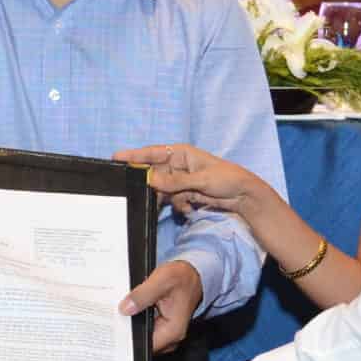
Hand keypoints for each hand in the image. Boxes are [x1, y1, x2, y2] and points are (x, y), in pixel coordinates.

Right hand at [116, 144, 264, 220]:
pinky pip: (172, 201)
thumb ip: (175, 181)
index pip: (152, 153)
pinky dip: (179, 206)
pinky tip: (191, 208)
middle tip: (142, 193)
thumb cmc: (226, 179)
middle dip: (152, 185)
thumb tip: (151, 181)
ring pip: (162, 191)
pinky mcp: (185, 195)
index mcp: (181, 153)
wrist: (244, 197)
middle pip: (154, 173)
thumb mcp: (200, 179)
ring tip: (183, 202)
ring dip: (169, 199)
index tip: (116, 157)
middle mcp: (178, 166)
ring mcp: (181, 181)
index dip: (134, 155)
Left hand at [122, 258, 203, 353]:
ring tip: (125, 309)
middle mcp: (172, 338)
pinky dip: (138, 322)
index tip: (116, 325)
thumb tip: (125, 309)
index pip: (144, 345)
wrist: (192, 275)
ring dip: (133, 325)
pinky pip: (146, 331)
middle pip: (142, 342)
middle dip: (128, 330)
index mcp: (173, 331)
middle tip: (117, 315)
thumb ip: (143, 295)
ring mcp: (168, 335)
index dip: (128, 336)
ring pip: (143, 336)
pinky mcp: (163, 329)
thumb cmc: (181, 277)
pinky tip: (132, 309)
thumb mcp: (162, 280)